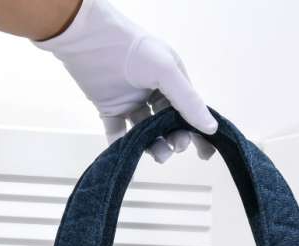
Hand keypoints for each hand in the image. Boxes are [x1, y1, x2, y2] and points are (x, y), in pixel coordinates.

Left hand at [33, 0, 216, 162]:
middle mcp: (153, 91)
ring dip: (155, 146)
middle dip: (175, 139)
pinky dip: (124, 146)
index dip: (197, 132)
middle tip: (175, 147)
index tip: (203, 153)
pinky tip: (131, 154)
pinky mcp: (110, 109)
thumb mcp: (166, 71)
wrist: (86, 38)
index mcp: (171, 80)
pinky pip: (119, 134)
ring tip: (159, 154)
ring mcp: (131, 101)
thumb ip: (188, 101)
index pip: (189, 110)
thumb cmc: (131, 48)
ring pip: (147, 132)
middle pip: (169, 124)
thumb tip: (211, 128)